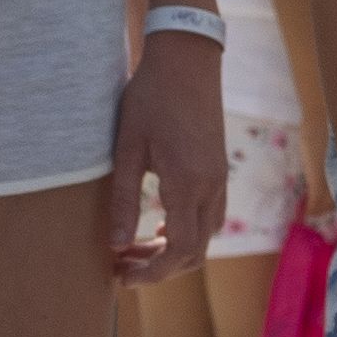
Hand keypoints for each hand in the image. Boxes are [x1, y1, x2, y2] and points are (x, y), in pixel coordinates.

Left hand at [108, 29, 225, 286]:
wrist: (186, 58)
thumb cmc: (150, 99)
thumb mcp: (127, 150)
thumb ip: (123, 201)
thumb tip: (117, 246)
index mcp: (188, 183)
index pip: (179, 249)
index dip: (152, 273)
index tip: (122, 277)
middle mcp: (211, 185)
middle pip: (196, 250)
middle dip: (161, 268)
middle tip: (122, 266)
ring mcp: (219, 176)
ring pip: (205, 234)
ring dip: (173, 250)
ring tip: (133, 247)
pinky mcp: (218, 167)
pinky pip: (209, 214)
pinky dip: (185, 230)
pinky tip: (156, 223)